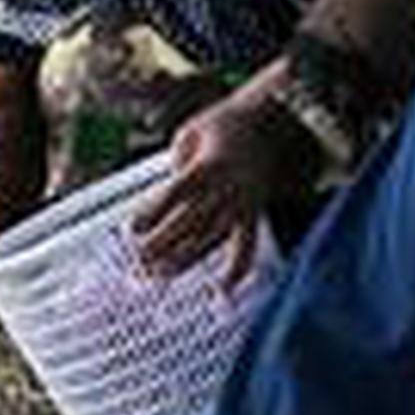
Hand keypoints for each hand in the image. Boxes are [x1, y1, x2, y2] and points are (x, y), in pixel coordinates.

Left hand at [131, 95, 285, 290]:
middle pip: (190, 222)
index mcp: (211, 165)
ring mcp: (243, 204)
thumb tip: (170, 194)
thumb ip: (177, 161)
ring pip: (212, 239)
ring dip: (184, 260)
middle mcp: (228, 189)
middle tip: (137, 259)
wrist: (282, 122)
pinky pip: (246, 245)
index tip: (132, 228)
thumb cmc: (229, 122)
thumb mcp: (194, 129)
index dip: (154, 211)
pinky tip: (223, 292)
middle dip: (162, 242)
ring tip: (156, 275)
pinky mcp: (254, 213)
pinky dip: (237, 269)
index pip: (177, 192)